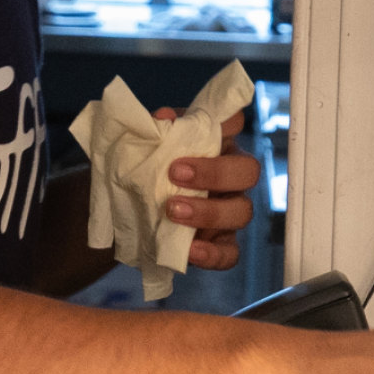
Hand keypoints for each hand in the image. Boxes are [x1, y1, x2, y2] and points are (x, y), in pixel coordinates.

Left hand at [151, 106, 260, 270]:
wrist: (125, 212)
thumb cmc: (143, 170)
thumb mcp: (142, 148)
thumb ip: (153, 133)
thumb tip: (162, 119)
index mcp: (215, 144)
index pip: (234, 123)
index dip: (227, 120)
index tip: (198, 124)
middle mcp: (229, 176)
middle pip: (247, 170)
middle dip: (214, 172)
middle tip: (175, 173)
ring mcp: (228, 210)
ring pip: (242, 211)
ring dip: (208, 212)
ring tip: (172, 212)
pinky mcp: (220, 243)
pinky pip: (230, 253)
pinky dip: (213, 254)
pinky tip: (190, 251)